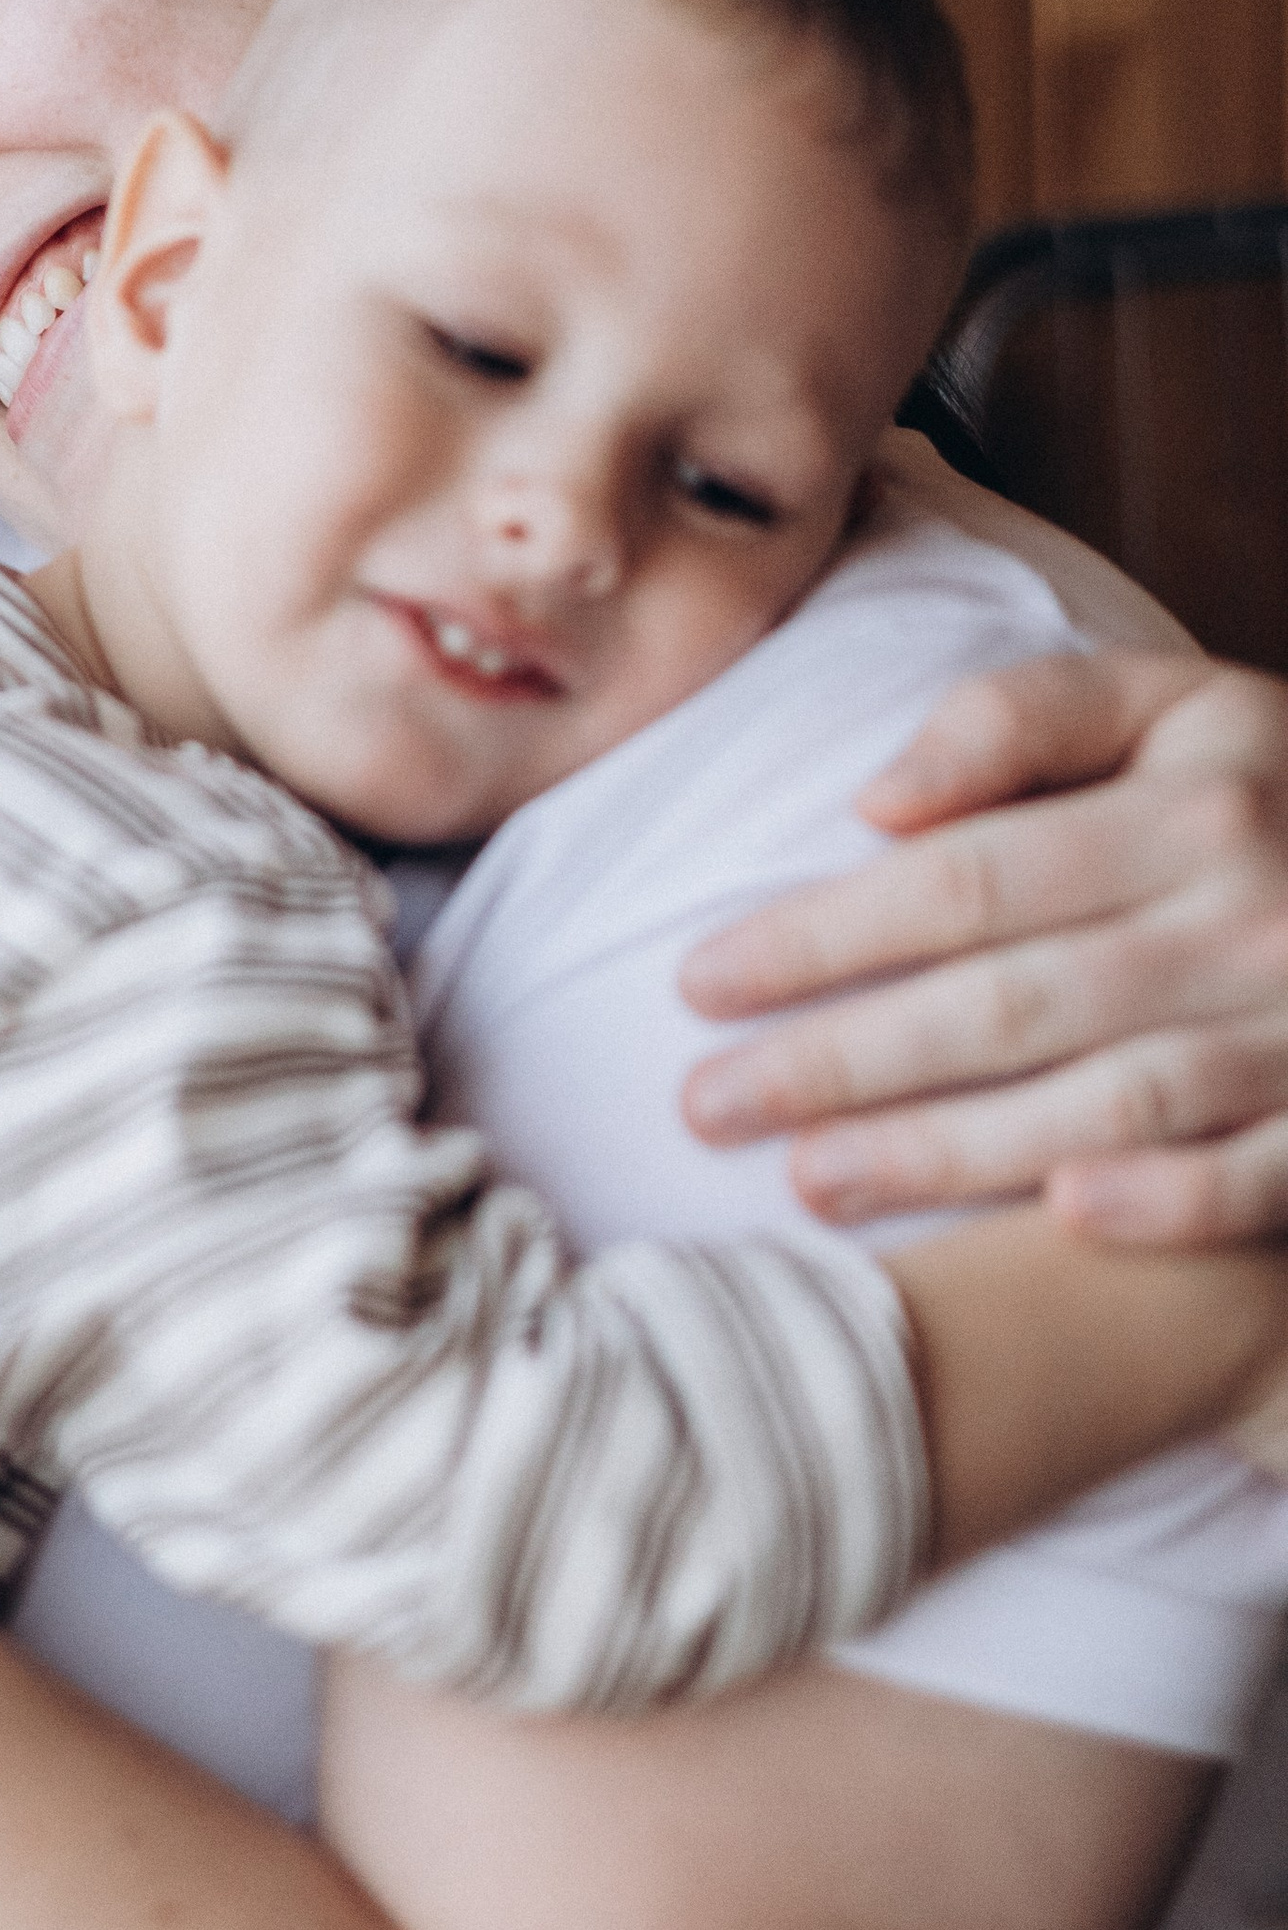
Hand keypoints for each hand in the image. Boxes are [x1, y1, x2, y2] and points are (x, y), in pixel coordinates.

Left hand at [681, 652, 1287, 1239]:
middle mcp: (1247, 917)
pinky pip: (1260, 1177)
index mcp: (1191, 806)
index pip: (964, 880)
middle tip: (701, 1105)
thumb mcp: (1174, 704)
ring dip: (949, 1150)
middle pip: (1007, 1002)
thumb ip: (1021, 720)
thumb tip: (876, 799)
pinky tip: (1057, 1224)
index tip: (698, 980)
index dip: (821, 935)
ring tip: (806, 1181)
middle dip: (840, 1060)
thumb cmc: (1272, 791)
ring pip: (1103, 1100)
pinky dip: (1168, 1201)